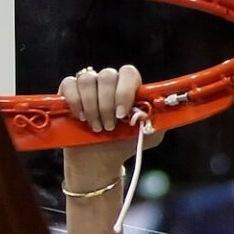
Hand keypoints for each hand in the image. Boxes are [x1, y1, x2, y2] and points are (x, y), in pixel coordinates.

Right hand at [58, 65, 164, 233]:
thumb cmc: (125, 144)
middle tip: (109, 127)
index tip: (123, 114)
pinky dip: (75, 101)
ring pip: (88, 79)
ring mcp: (88, 86)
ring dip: (92, 105)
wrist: (99, 161)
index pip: (129, 73)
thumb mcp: (149, 135)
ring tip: (96, 127)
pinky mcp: (68, 93)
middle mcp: (109, 82)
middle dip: (107, 104)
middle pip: (107, 75)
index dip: (125, 91)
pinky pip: (69, 84)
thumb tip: (165, 109)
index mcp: (129, 87)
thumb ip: (159, 119)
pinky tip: (81, 118)